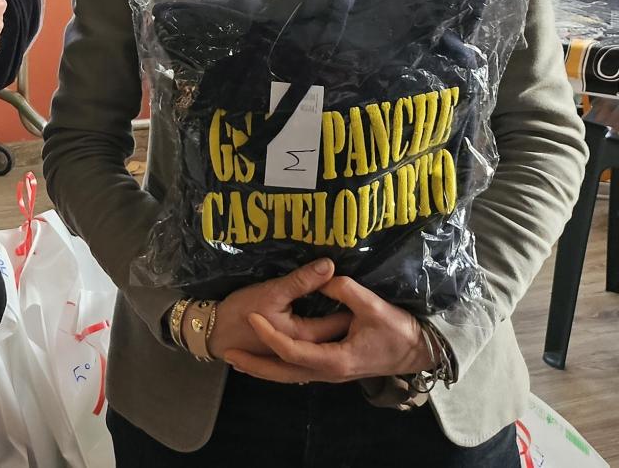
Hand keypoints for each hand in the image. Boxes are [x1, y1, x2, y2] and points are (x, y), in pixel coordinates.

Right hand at [205, 259, 352, 359]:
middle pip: (334, 334)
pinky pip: (312, 345)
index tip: (366, 292)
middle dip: (348, 318)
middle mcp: (305, 349)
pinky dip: (321, 335)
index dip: (353, 307)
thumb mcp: (272, 292)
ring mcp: (295, 353)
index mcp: (305, 336)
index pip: (338, 322)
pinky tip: (324, 325)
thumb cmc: (242, 312)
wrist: (215, 332)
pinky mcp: (286, 350)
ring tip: (349, 309)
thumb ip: (302, 280)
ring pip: (324, 340)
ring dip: (335, 327)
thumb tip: (330, 265)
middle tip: (363, 300)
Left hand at [223, 273, 430, 383]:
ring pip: (289, 375)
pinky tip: (266, 359)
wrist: (419, 352)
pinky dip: (278, 366)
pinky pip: (298, 371)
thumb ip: (344, 289)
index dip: (270, 335)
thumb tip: (323, 270)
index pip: (293, 352)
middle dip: (256, 366)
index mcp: (336, 359)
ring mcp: (330, 372)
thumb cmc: (397, 331)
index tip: (252, 317)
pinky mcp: (332, 367)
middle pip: (284, 371)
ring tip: (236, 360)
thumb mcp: (371, 306)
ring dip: (263, 368)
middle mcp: (329, 371)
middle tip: (227, 354)